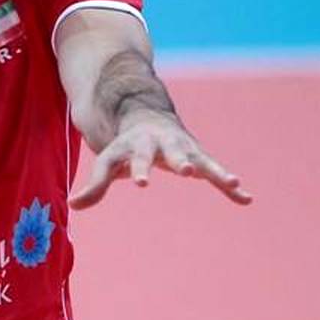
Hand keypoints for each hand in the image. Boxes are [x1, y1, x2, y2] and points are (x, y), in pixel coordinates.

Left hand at [69, 109, 252, 209]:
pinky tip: (246, 200)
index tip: (141, 183)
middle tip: (187, 171)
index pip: (134, 158)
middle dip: (179, 160)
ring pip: (201, 159)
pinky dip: (229, 186)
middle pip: (170, 152)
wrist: (146, 114)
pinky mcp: (199, 157)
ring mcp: (183, 149)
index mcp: (136, 144)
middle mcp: (162, 144)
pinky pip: (216, 172)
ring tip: (233, 183)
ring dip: (215, 171)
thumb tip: (73, 205)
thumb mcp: (108, 161)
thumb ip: (95, 184)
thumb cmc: (124, 144)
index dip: (137, 170)